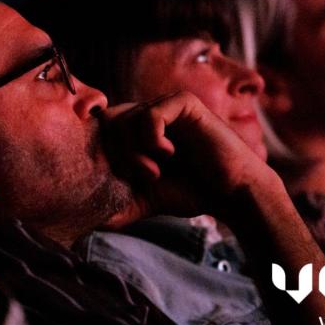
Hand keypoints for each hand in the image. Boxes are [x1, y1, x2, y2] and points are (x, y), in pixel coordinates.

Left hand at [99, 91, 280, 220]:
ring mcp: (165, 106)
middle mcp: (148, 114)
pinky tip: (168, 154)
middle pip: (107, 122)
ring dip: (133, 152)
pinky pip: (150, 113)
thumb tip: (94, 221)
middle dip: (115, 153)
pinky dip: (152, 138)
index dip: (98, 149)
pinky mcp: (184, 103)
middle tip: (137, 177)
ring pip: (124, 119)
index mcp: (137, 131)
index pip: (101, 128)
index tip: (108, 174)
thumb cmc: (191, 191)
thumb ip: (121, 206)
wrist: (230, 193)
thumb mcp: (147, 199)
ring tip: (154, 172)